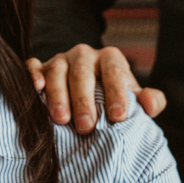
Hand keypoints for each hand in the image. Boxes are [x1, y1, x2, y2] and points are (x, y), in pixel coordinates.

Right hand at [27, 44, 166, 133]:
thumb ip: (149, 101)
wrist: (88, 93)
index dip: (117, 94)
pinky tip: (36, 89)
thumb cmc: (112, 99)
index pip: (114, 72)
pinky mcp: (40, 66)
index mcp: (110, 59)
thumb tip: (150, 104)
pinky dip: (33, 75)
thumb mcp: (133, 100)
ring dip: (58, 95)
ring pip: (57, 71)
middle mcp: (84, 55)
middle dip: (84, 101)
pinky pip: (33, 66)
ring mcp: (60, 59)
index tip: (118, 117)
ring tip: (61, 120)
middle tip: (87, 127)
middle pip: (82, 74)